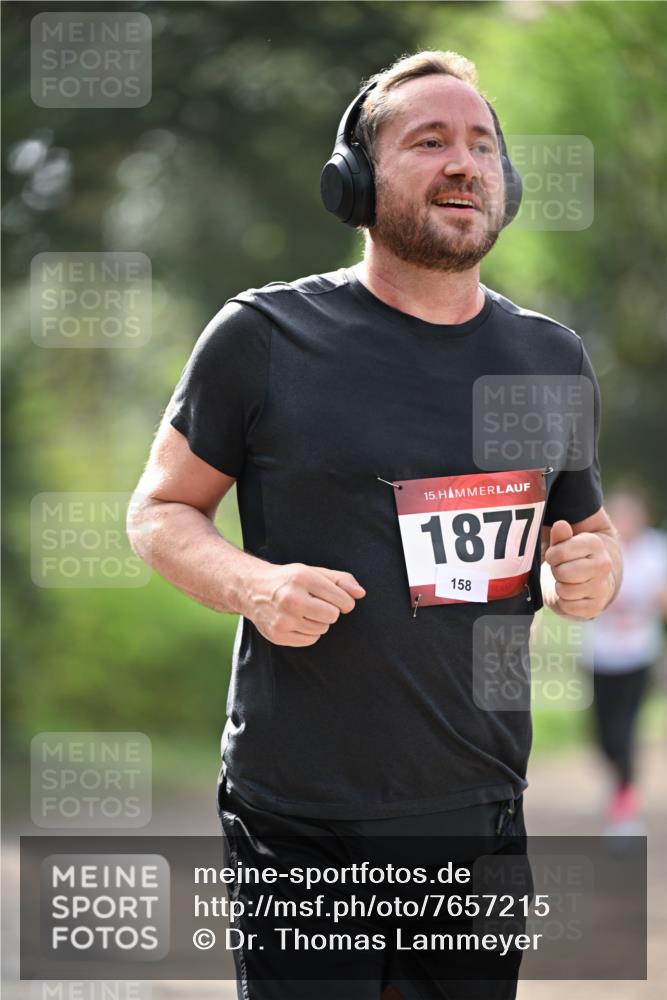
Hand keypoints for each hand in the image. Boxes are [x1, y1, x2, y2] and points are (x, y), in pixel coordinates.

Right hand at [244, 562, 365, 646]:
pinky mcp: (278, 635)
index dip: (344, 601)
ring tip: (304, 611)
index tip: (337, 599)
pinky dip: (308, 632)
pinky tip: (297, 621)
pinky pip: (310, 640)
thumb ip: (340, 580)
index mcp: (302, 578)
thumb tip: (360, 593)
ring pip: (322, 629)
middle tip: (317, 604)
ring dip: (318, 622)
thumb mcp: (313, 572)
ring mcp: (283, 619)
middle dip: (330, 611)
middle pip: (332, 616)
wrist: (252, 589)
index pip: (342, 599)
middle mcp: (291, 599)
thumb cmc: (288, 580)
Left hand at [544, 520, 614, 619]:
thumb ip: (560, 535)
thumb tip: (560, 525)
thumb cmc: (572, 558)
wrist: (592, 580)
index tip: (556, 556)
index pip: (559, 553)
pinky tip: (571, 595)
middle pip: (563, 573)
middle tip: (562, 570)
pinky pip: (568, 607)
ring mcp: (602, 587)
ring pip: (565, 591)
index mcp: (595, 543)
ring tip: (567, 581)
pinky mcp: (596, 606)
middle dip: (557, 572)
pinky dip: (564, 603)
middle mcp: (603, 564)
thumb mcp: (564, 543)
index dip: (552, 556)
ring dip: (560, 587)